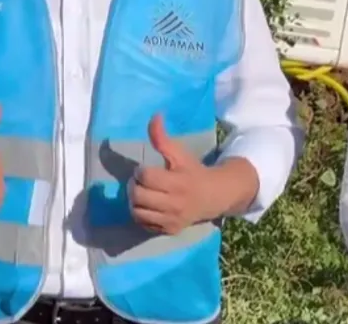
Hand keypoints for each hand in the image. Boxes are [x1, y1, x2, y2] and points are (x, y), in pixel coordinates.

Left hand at [129, 114, 219, 234]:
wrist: (214, 197)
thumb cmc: (193, 172)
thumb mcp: (180, 154)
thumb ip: (162, 138)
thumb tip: (154, 116)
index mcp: (177, 182)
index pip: (146, 177)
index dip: (140, 171)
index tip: (144, 169)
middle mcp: (174, 204)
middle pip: (138, 195)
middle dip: (134, 185)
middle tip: (140, 182)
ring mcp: (171, 219)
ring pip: (137, 212)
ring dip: (134, 201)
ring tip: (141, 194)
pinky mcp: (169, 230)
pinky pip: (144, 224)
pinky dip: (140, 215)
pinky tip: (147, 206)